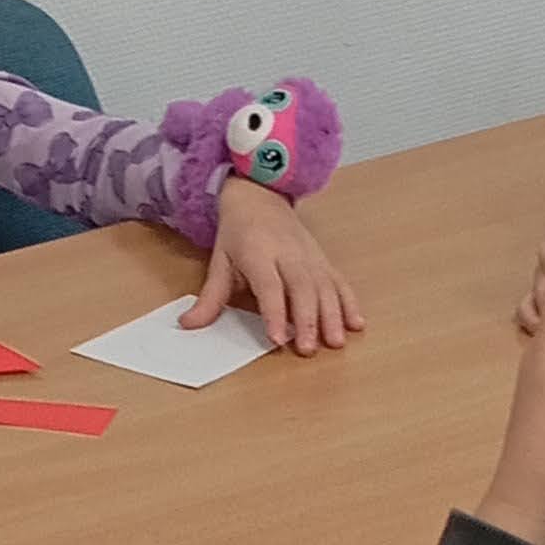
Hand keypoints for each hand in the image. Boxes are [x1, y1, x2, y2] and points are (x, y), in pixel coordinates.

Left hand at [189, 183, 364, 350]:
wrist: (260, 195)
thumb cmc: (238, 232)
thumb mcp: (220, 261)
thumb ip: (210, 297)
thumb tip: (188, 325)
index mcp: (259, 253)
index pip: (269, 286)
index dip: (274, 312)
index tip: (278, 338)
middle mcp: (289, 254)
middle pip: (302, 288)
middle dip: (308, 320)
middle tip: (308, 349)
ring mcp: (310, 256)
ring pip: (325, 287)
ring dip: (332, 316)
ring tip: (336, 343)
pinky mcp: (324, 259)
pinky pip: (339, 282)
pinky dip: (350, 302)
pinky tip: (357, 324)